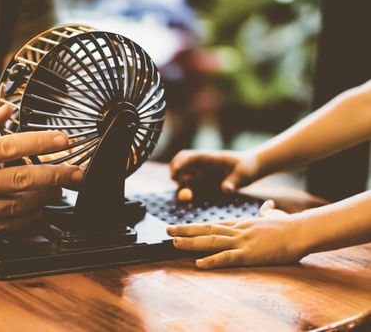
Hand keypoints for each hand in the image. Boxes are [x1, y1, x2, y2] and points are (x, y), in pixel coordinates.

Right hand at [0, 106, 82, 240]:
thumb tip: (10, 109)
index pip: (10, 146)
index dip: (42, 143)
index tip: (66, 141)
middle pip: (22, 179)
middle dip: (56, 176)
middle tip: (77, 173)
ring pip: (18, 206)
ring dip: (45, 198)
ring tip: (59, 189)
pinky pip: (7, 227)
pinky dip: (28, 218)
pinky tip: (39, 207)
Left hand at [167, 200, 308, 267]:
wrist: (302, 230)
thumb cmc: (289, 225)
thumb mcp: (274, 216)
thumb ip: (267, 212)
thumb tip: (268, 207)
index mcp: (240, 223)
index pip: (212, 224)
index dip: (194, 226)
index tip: (180, 227)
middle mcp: (237, 230)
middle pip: (206, 230)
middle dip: (185, 230)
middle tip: (167, 230)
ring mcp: (242, 241)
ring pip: (211, 241)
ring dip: (191, 242)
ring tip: (174, 242)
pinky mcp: (250, 254)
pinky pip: (227, 257)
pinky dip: (211, 260)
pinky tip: (199, 263)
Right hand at [170, 149, 259, 192]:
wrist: (250, 167)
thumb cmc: (247, 168)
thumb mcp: (244, 175)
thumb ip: (233, 183)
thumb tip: (225, 189)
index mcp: (211, 158)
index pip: (194, 157)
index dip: (183, 162)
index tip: (176, 170)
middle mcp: (202, 162)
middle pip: (182, 160)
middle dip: (174, 168)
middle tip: (175, 180)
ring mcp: (200, 169)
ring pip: (182, 170)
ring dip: (179, 178)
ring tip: (188, 189)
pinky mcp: (201, 177)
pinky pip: (187, 180)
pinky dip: (184, 185)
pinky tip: (191, 192)